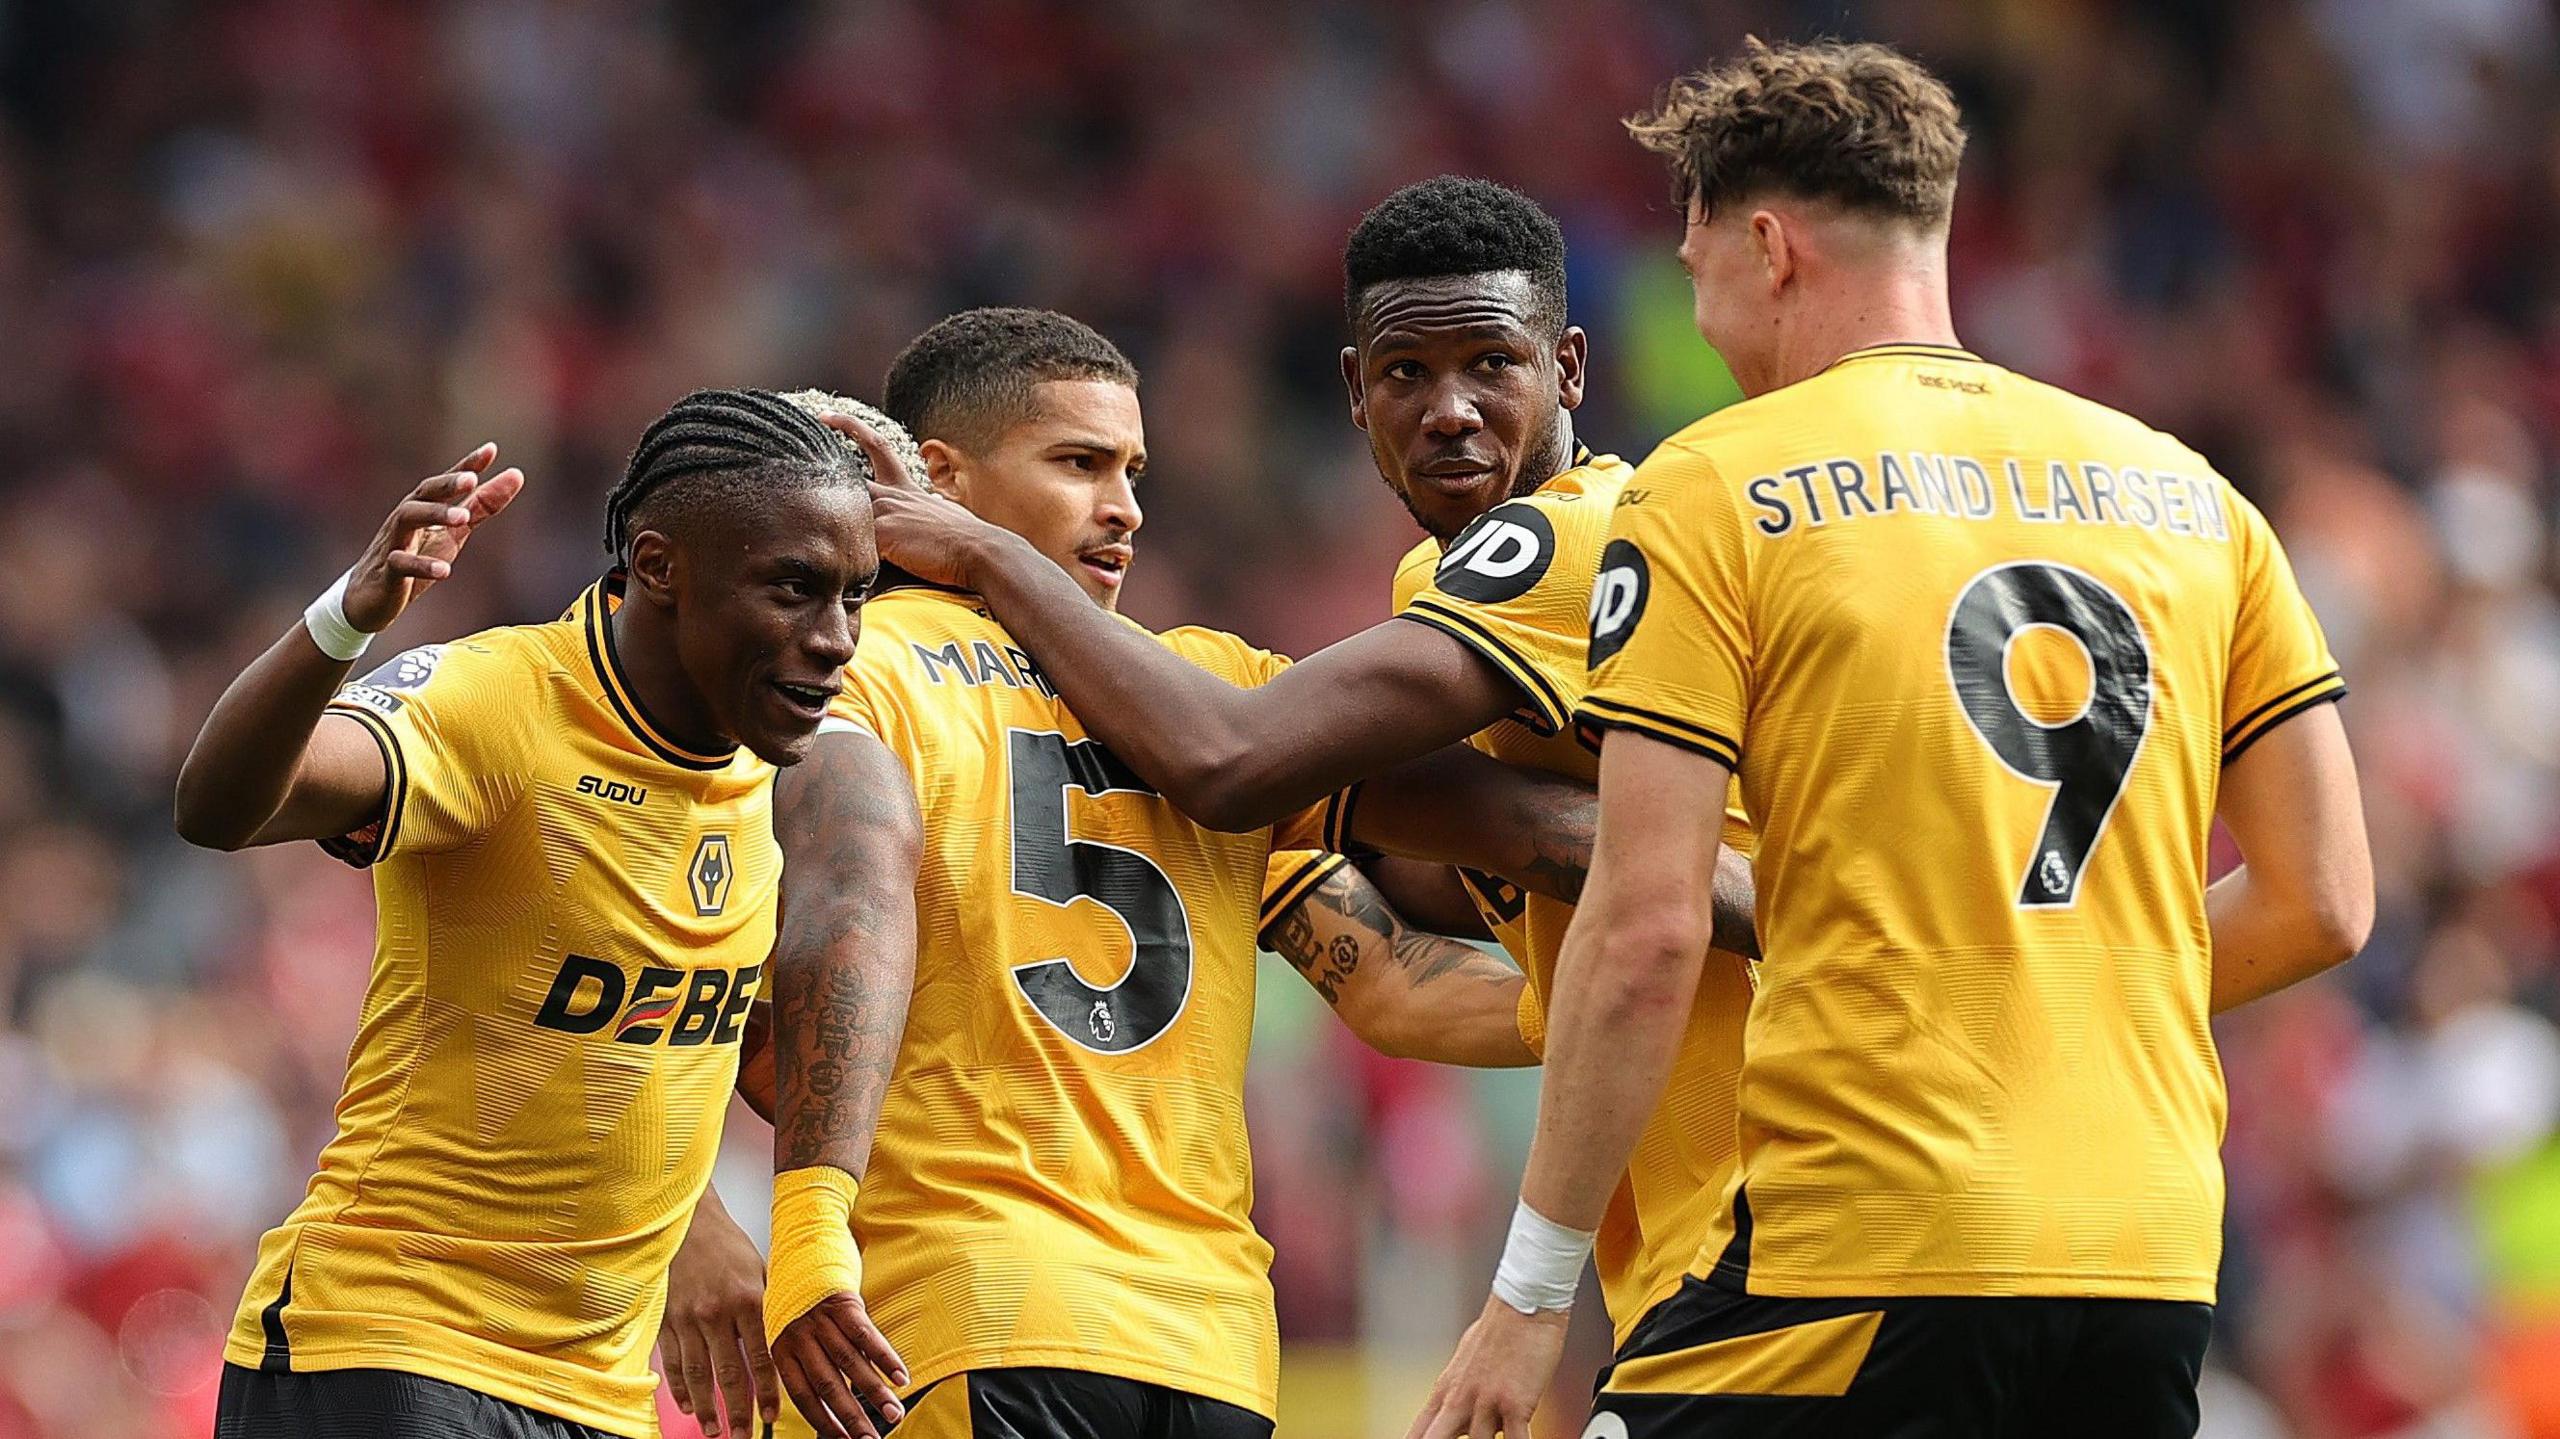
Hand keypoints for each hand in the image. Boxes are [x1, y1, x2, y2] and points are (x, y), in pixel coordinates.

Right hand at [340, 443, 525, 632]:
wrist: (370, 599)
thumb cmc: (415, 557)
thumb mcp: (454, 532)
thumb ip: (482, 505)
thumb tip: (516, 474)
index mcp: (424, 507)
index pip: (445, 483)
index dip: (466, 465)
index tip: (491, 450)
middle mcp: (406, 518)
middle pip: (423, 493)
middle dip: (446, 484)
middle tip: (472, 480)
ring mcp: (393, 543)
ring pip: (408, 519)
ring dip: (434, 515)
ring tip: (462, 518)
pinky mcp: (386, 573)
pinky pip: (399, 564)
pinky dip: (421, 565)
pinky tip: (445, 570)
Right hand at [658, 1194, 780, 1437]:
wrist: (687, 1223)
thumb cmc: (729, 1247)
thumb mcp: (760, 1272)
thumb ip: (769, 1310)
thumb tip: (786, 1346)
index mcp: (746, 1300)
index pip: (760, 1356)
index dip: (765, 1390)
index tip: (770, 1416)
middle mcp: (715, 1313)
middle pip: (727, 1373)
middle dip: (736, 1409)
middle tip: (742, 1437)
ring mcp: (687, 1319)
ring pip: (697, 1374)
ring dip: (706, 1408)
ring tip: (714, 1431)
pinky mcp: (666, 1320)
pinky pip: (673, 1362)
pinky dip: (679, 1387)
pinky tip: (688, 1405)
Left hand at [772, 1293, 908, 1438]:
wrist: (801, 1245)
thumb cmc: (798, 1294)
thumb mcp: (790, 1328)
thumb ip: (805, 1361)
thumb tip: (830, 1402)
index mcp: (781, 1349)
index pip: (803, 1395)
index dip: (824, 1420)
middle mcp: (799, 1337)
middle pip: (827, 1385)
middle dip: (851, 1416)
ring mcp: (821, 1319)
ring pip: (850, 1363)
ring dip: (873, 1392)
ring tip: (892, 1415)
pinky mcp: (842, 1301)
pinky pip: (865, 1334)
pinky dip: (884, 1357)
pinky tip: (900, 1377)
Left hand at [813, 411, 1012, 589]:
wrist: (982, 552)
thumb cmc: (970, 541)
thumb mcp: (947, 516)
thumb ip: (930, 511)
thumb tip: (930, 511)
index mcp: (908, 488)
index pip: (876, 446)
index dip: (850, 428)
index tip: (828, 417)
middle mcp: (893, 495)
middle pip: (848, 470)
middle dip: (821, 456)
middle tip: (795, 440)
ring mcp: (886, 513)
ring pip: (844, 505)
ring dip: (824, 511)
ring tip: (794, 502)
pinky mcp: (883, 537)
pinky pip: (851, 540)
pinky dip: (837, 547)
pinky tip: (818, 554)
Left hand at [1406, 1294, 1569, 1438]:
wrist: (1524, 1304)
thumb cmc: (1499, 1329)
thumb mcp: (1466, 1360)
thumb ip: (1460, 1389)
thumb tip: (1458, 1407)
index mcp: (1446, 1389)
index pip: (1419, 1433)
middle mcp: (1461, 1398)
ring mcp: (1486, 1402)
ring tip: (1498, 1434)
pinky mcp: (1515, 1403)